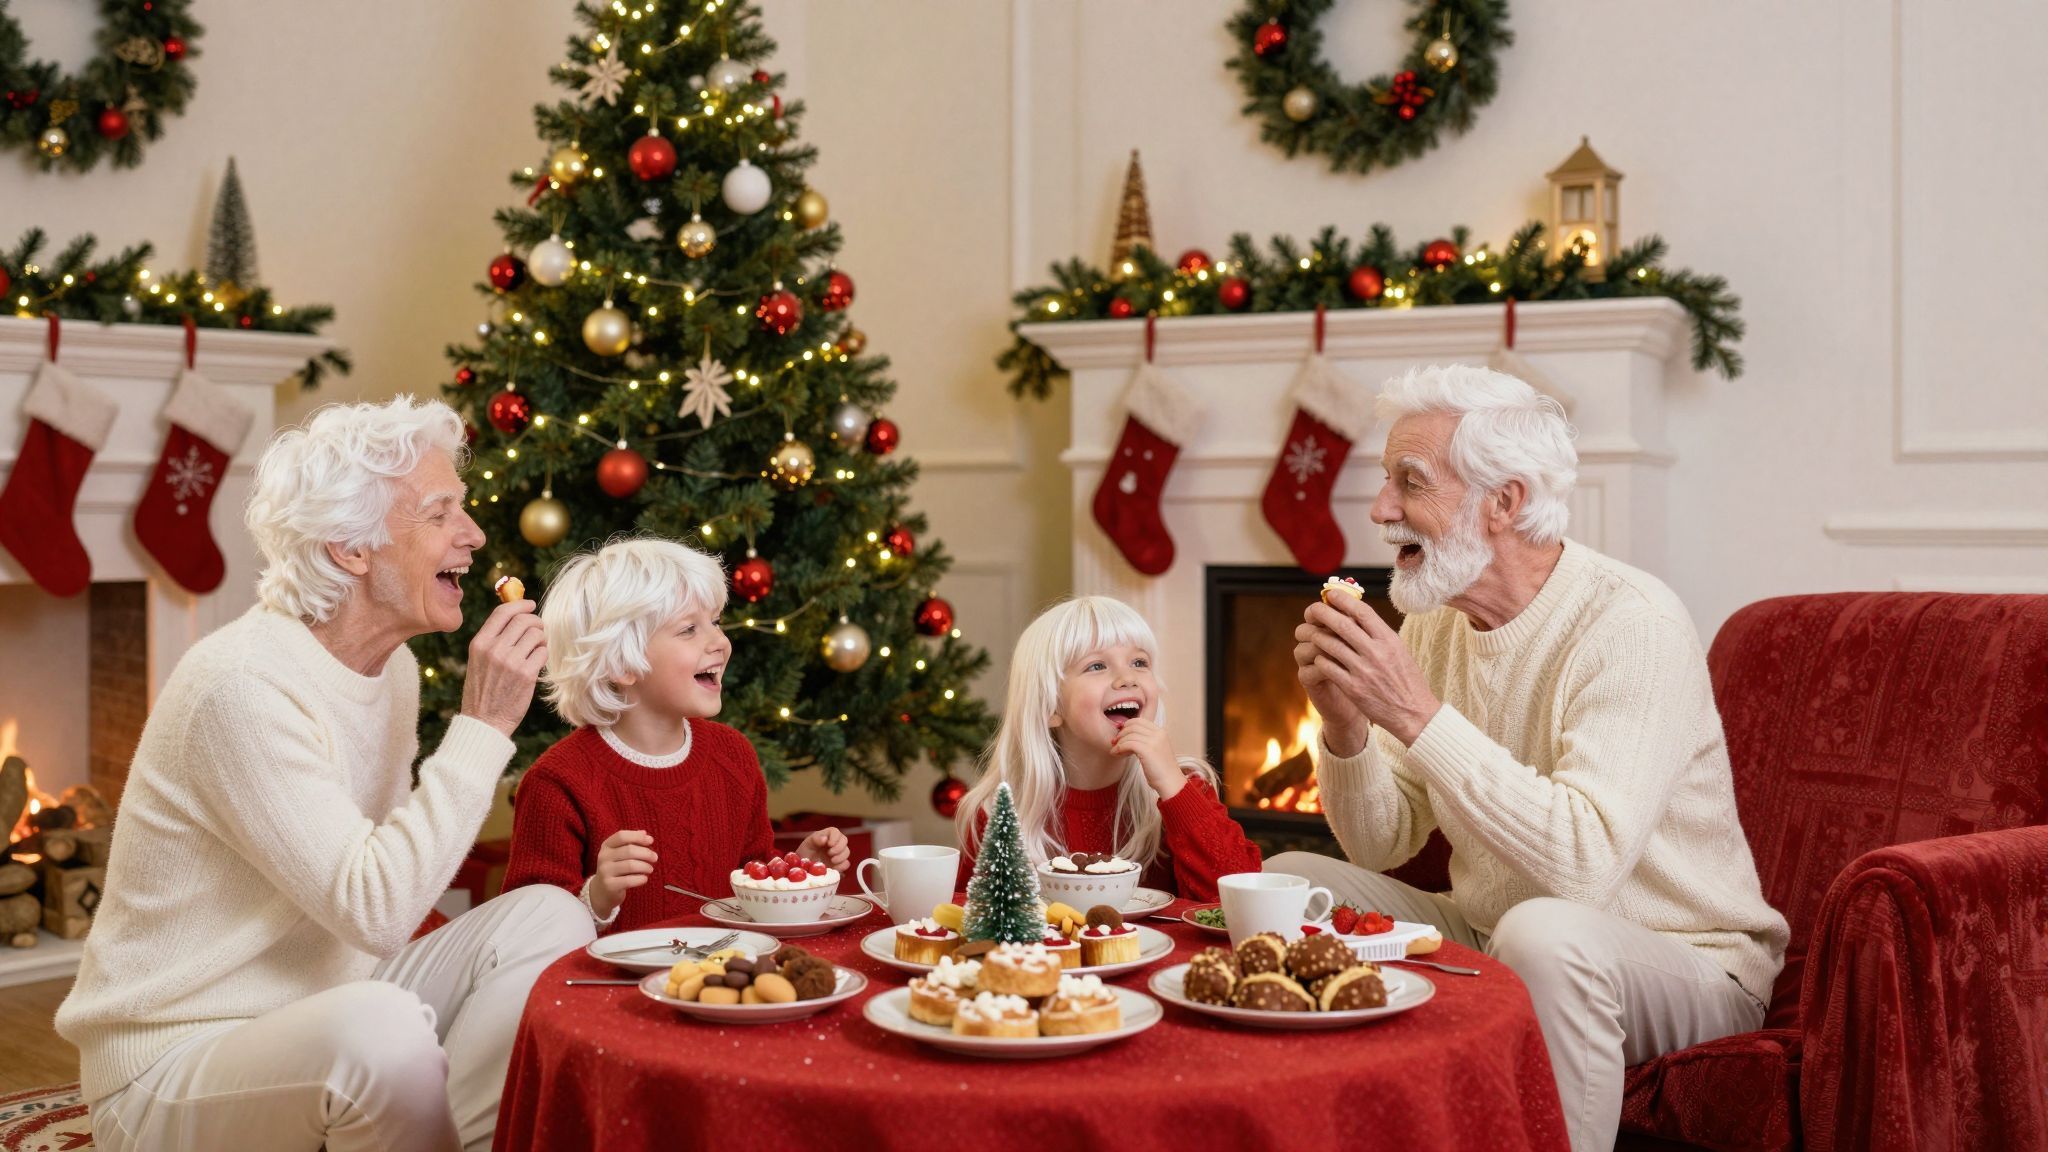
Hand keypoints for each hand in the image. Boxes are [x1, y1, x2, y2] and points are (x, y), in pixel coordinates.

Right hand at [460, 598, 546, 736]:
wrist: (484, 721)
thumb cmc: (484, 690)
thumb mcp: (479, 661)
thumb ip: (494, 639)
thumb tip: (517, 616)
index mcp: (479, 643)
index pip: (502, 612)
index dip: (520, 605)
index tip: (530, 605)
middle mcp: (493, 649)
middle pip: (523, 620)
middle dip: (536, 622)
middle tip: (539, 630)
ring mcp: (510, 662)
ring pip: (536, 635)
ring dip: (541, 640)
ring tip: (536, 650)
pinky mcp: (525, 674)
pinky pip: (543, 653)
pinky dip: (543, 655)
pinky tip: (537, 664)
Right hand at [589, 829, 656, 919]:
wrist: (601, 891)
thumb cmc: (616, 869)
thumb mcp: (619, 853)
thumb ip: (631, 842)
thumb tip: (645, 834)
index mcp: (606, 846)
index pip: (622, 836)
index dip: (638, 837)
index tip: (651, 841)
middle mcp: (603, 857)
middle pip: (629, 850)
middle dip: (646, 853)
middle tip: (655, 858)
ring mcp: (605, 871)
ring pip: (630, 865)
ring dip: (645, 866)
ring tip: (650, 869)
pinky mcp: (609, 885)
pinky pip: (629, 880)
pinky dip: (641, 878)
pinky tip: (644, 878)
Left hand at [797, 827, 850, 870]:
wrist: (803, 867)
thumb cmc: (805, 853)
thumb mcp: (807, 844)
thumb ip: (815, 839)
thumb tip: (825, 839)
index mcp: (827, 835)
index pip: (836, 832)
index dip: (835, 837)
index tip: (829, 844)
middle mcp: (834, 843)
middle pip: (844, 840)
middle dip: (838, 848)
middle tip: (830, 854)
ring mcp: (838, 854)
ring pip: (846, 852)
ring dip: (840, 857)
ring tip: (831, 861)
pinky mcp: (839, 864)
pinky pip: (846, 864)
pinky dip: (841, 866)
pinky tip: (833, 868)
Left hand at [1109, 717, 1183, 799]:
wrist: (1171, 782)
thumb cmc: (1161, 770)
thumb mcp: (1156, 750)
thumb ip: (1145, 741)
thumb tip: (1125, 736)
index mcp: (1161, 732)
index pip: (1140, 721)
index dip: (1127, 725)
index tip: (1120, 734)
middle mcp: (1158, 734)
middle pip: (1133, 725)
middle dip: (1121, 733)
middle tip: (1114, 742)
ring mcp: (1154, 741)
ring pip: (1129, 734)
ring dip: (1119, 742)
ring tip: (1115, 751)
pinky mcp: (1147, 750)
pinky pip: (1128, 743)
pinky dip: (1120, 748)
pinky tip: (1116, 754)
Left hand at [1297, 595, 1441, 745]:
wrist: (1413, 714)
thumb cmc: (1406, 680)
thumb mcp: (1399, 650)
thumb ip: (1378, 634)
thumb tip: (1355, 613)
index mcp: (1389, 640)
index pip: (1362, 612)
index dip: (1343, 600)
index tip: (1331, 595)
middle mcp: (1376, 652)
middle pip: (1342, 625)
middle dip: (1323, 613)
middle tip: (1311, 610)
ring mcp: (1363, 670)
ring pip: (1331, 645)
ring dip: (1318, 636)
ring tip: (1312, 632)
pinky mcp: (1353, 688)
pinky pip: (1328, 667)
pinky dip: (1321, 658)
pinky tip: (1319, 656)